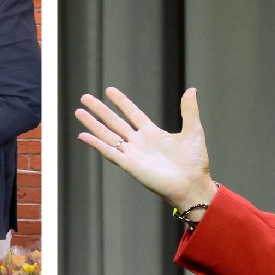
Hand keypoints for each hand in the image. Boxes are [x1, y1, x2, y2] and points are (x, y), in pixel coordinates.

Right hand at [77, 86, 215, 212]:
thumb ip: (189, 110)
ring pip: (108, 135)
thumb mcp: (193, 131)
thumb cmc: (195, 163)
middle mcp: (140, 143)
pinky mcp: (129, 165)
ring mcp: (133, 154)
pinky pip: (109, 152)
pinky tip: (83, 135)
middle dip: (99, 110)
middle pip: (114, 122)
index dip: (121, 102)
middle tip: (85, 97)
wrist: (193, 185)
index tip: (109, 90)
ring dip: (93, 124)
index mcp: (153, 134)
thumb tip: (191, 90)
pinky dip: (96, 144)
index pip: (132, 113)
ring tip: (78, 112)